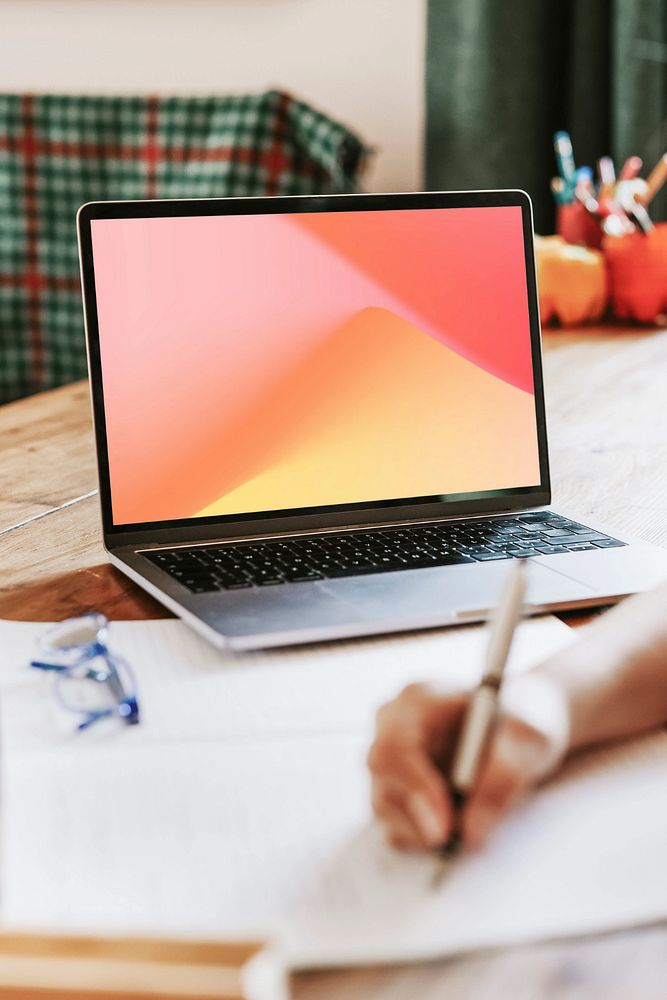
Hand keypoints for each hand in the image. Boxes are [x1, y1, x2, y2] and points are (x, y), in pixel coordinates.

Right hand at [368, 675, 569, 851]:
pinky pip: (394, 825)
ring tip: (467, 829)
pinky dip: (422, 838)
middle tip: (452, 842)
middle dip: (416, 815)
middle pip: (383, 776)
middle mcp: (392, 725)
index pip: (397, 744)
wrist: (522, 729)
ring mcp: (389, 758)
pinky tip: (454, 828)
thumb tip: (470, 831)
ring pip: (385, 805)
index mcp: (418, 700)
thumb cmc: (524, 720)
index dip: (416, 786)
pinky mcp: (394, 790)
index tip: (446, 823)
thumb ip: (503, 776)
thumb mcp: (530, 737)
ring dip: (423, 830)